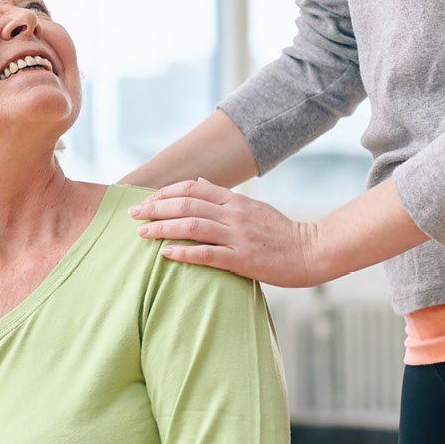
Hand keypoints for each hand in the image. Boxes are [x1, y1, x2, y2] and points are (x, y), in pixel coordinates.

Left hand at [130, 178, 321, 286]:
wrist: (311, 251)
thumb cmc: (282, 234)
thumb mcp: (254, 208)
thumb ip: (225, 198)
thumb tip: (199, 184)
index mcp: (236, 201)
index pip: (193, 188)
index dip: (166, 192)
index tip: (147, 200)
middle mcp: (234, 214)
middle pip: (187, 204)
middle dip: (156, 208)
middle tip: (133, 214)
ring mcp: (238, 236)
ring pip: (192, 226)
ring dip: (163, 228)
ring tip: (142, 233)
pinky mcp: (242, 259)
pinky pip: (207, 254)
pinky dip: (184, 253)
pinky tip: (165, 254)